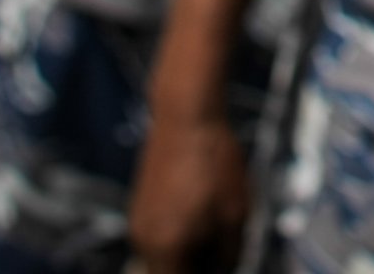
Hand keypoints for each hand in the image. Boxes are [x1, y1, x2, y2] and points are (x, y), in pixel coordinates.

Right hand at [130, 108, 249, 273]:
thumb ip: (229, 255)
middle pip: (171, 272)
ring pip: (165, 255)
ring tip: (214, 221)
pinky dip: (178, 233)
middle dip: (198, 265)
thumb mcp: (235, 216)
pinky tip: (200, 207)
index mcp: (165, 251)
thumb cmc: (215, 166)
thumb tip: (224, 269)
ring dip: (188, 250)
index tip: (221, 262)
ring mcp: (138, 223)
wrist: (187, 116)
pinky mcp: (139, 205)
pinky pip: (160, 235)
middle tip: (223, 244)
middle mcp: (143, 243)